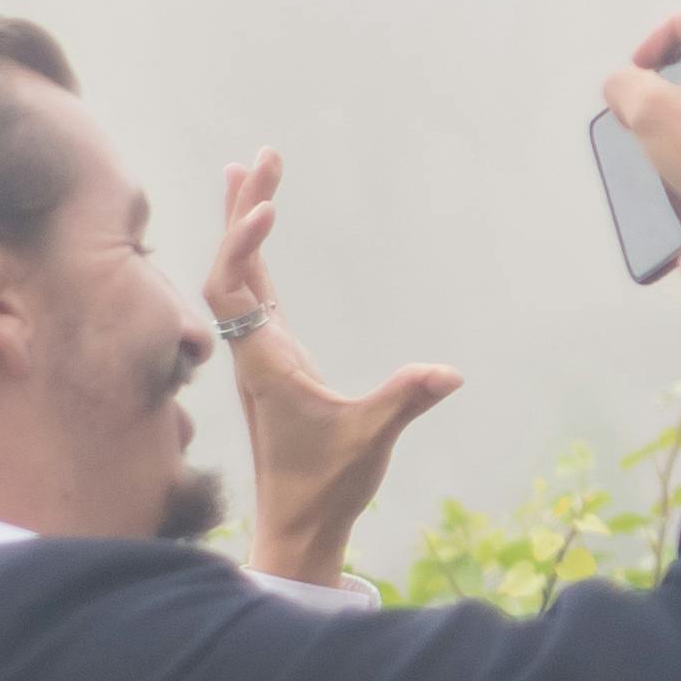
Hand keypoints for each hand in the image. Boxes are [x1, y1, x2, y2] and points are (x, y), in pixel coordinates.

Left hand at [208, 152, 463, 585]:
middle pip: (232, 266)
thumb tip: (448, 373)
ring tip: (248, 173)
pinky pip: (252, 293)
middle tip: (263, 156)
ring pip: (239, 276)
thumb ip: (405, 401)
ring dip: (243, 225)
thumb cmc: (325, 485)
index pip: (234, 287)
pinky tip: (258, 231)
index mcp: (265, 361)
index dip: (243, 243)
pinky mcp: (273, 359)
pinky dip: (252, 254)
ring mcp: (261, 353)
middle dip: (245, 210)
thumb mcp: (371, 440)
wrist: (296, 525)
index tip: (269, 206)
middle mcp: (254, 350)